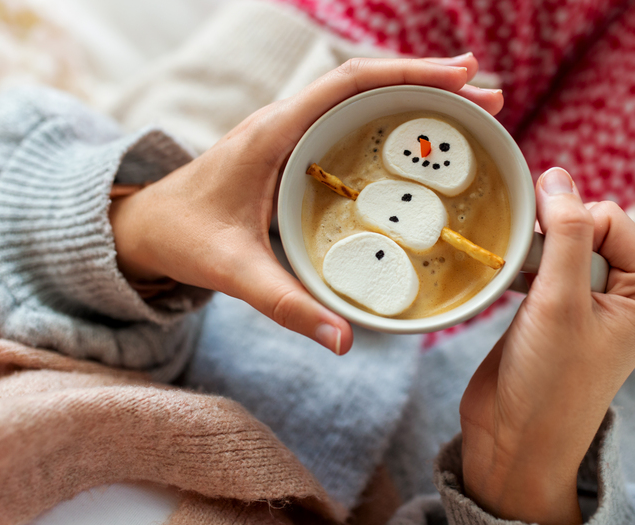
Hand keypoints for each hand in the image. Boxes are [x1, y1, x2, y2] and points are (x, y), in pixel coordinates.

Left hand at [108, 55, 503, 354]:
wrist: (144, 226)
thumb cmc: (182, 238)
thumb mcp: (232, 272)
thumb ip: (287, 305)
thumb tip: (344, 340)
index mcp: (276, 132)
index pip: (350, 84)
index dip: (410, 74)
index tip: (461, 75)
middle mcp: (288, 120)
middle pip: (370, 84)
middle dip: (433, 84)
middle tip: (490, 97)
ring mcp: (293, 132)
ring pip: (365, 100)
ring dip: (419, 99)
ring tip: (474, 111)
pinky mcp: (296, 149)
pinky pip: (354, 123)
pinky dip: (396, 123)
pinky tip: (426, 144)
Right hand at [458, 168, 634, 524]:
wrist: (515, 443)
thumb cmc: (549, 386)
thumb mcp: (560, 302)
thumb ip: (564, 232)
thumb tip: (557, 175)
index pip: (610, 217)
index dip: (570, 227)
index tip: (543, 265)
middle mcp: (628, 292)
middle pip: (586, 224)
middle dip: (551, 239)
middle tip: (533, 283)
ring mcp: (592, 301)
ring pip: (560, 241)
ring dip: (534, 253)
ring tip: (522, 290)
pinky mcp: (559, 310)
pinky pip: (543, 262)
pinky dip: (523, 266)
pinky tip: (511, 288)